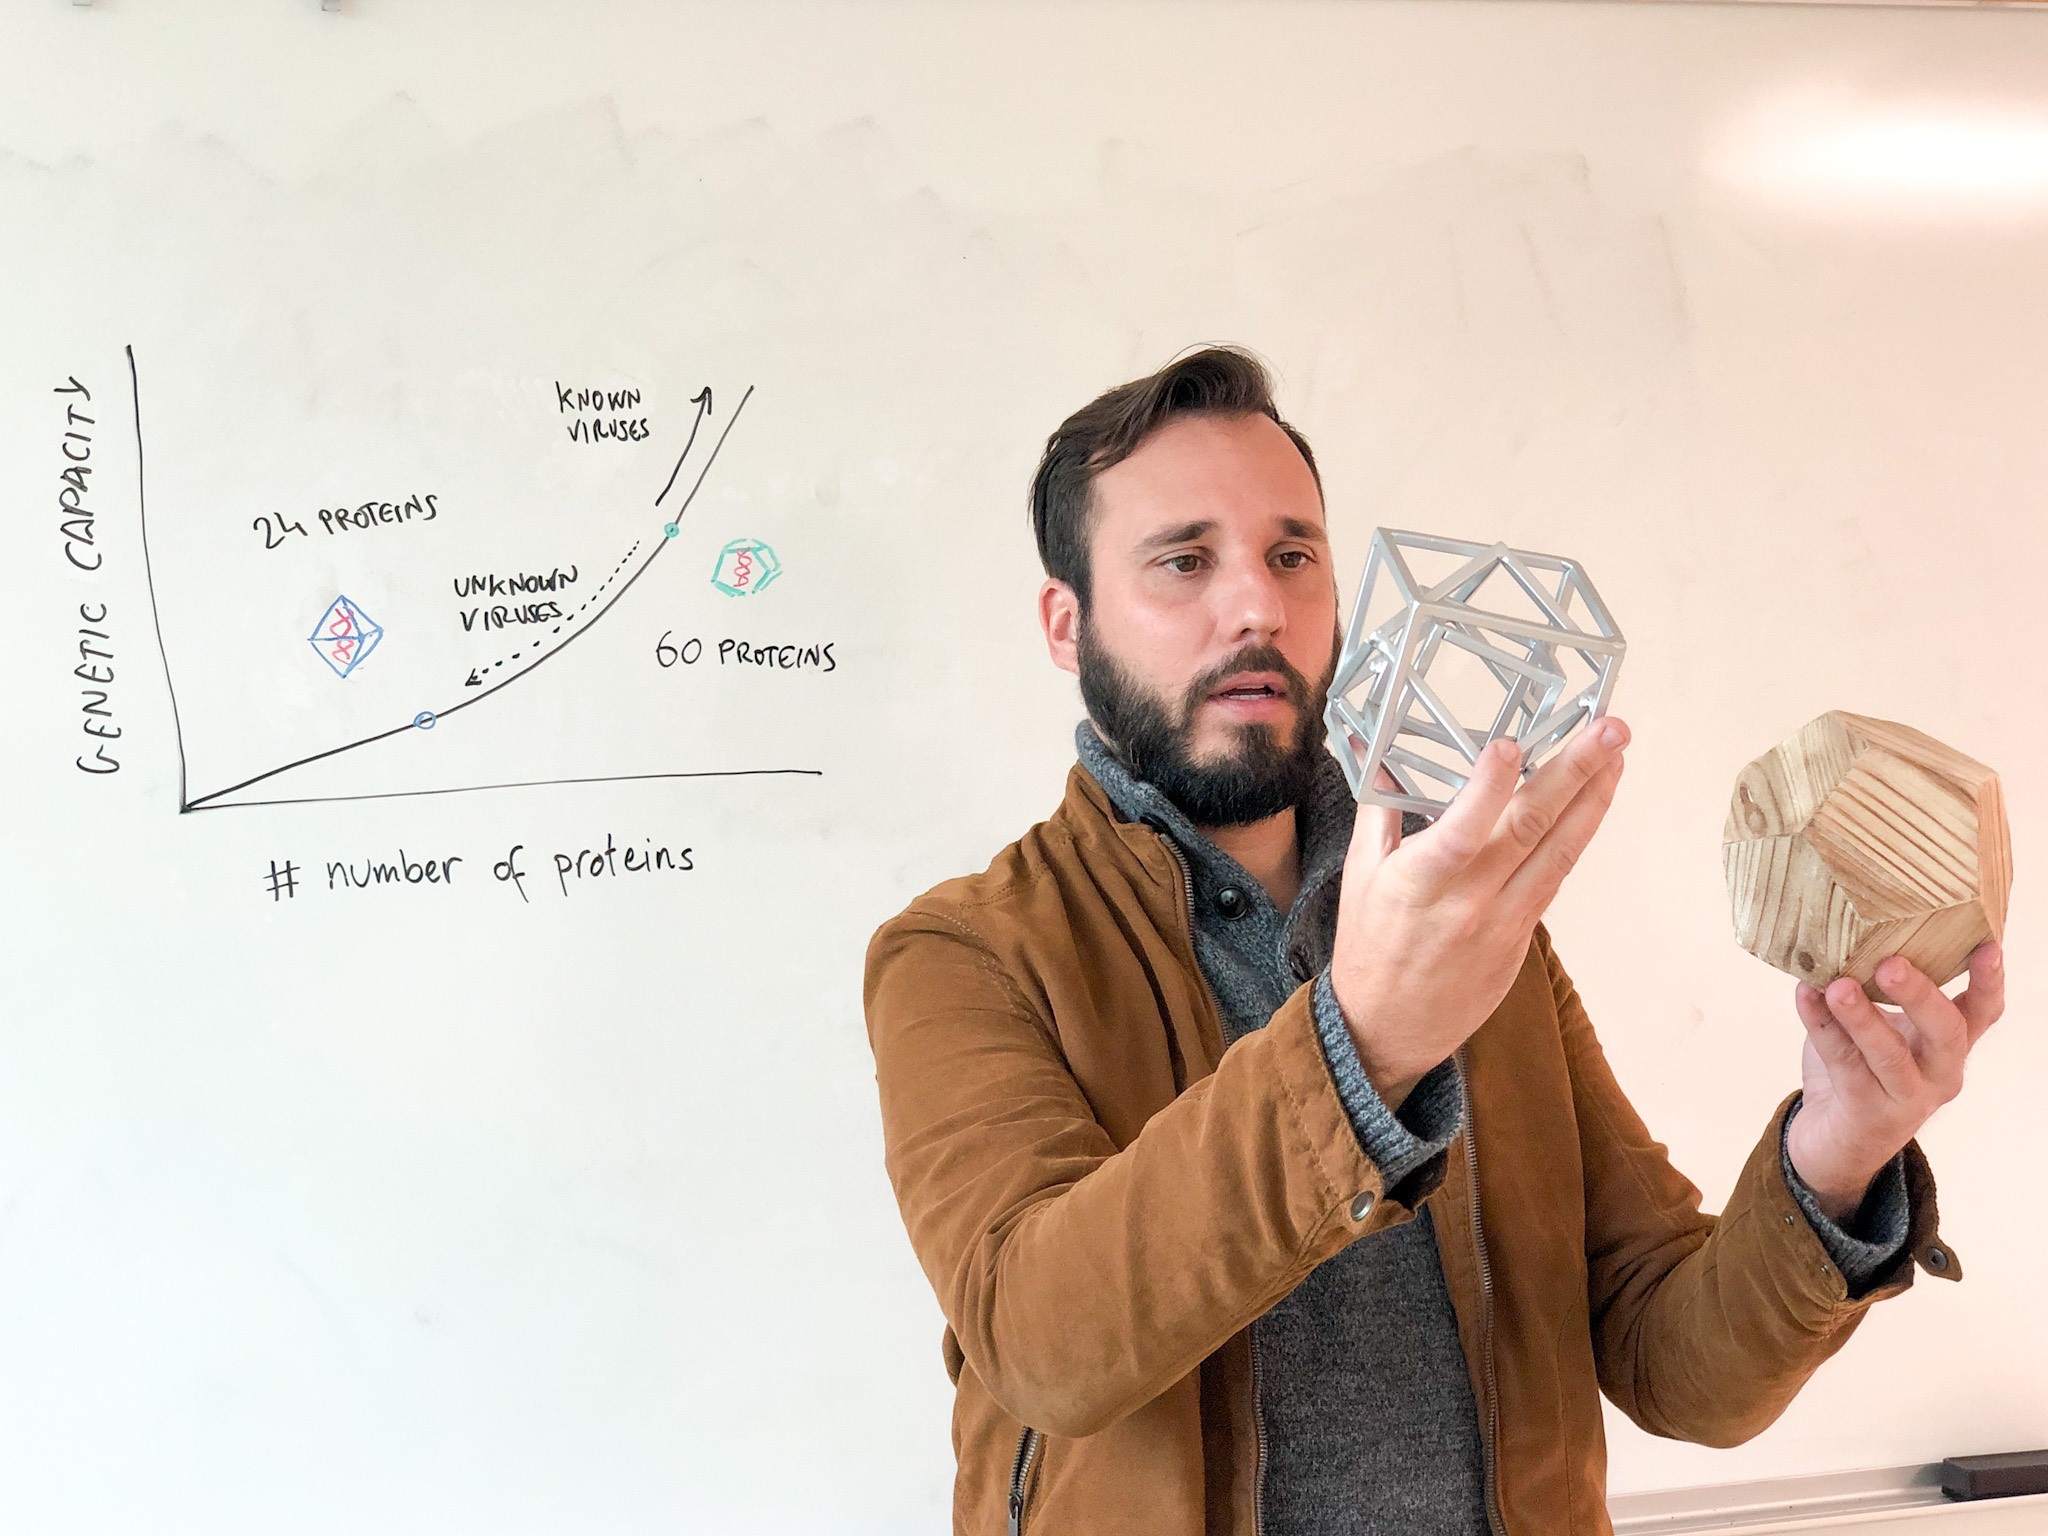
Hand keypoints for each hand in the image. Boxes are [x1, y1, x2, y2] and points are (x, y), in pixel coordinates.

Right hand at [1329, 717, 1629, 1107]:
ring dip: (1593, 799)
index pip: (1461, 831)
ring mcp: (1503, 920)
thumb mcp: (1358, 875)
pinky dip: (1577, 834)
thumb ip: (1376, 808)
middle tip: (1607, 729)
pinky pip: (1556, 876)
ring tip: (1618, 755)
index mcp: (1417, 882)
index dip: (1487, 788)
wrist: (1389, 1029)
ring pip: (1559, 852)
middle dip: (1574, 772)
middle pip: (1529, 829)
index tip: (1510, 744)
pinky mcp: (1524, 935)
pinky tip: (1594, 801)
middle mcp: (1467, 900)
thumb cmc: (1370, 947)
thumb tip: (1371, 748)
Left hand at [1786, 943, 2004, 1222]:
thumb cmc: (1857, 1067)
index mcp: (1947, 1045)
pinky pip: (1843, 1066)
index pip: (1982, 1012)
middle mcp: (1938, 1073)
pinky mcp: (1867, 1113)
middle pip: (1947, 1033)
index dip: (1989, 981)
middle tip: (1891, 963)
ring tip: (1838, 985)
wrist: (1832, 1139)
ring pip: (1890, 1055)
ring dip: (1863, 1016)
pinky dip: (1821, 1027)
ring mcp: (1906, 1097)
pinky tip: (1805, 997)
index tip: (1987, 945)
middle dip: (1921, 995)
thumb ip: (1872, 988)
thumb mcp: (1877, 1025)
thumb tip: (1843, 928)